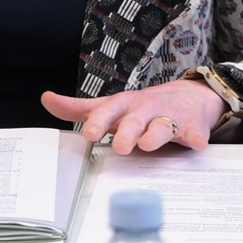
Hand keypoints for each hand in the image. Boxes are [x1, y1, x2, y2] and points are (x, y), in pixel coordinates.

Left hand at [41, 80, 226, 153]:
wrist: (189, 97)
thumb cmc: (142, 107)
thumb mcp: (111, 106)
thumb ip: (80, 108)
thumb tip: (46, 99)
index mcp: (124, 106)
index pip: (108, 110)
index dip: (98, 121)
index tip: (88, 133)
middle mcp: (145, 109)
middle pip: (135, 119)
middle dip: (128, 131)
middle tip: (120, 146)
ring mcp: (170, 117)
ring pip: (163, 125)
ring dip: (156, 134)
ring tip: (148, 144)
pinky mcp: (193, 126)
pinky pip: (195, 133)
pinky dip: (196, 138)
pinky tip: (196, 144)